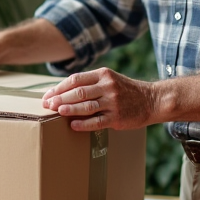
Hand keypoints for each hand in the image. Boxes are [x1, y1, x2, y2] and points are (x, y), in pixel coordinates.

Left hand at [41, 68, 158, 130]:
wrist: (151, 100)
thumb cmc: (125, 90)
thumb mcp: (109, 79)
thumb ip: (90, 83)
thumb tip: (62, 91)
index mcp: (103, 74)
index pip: (76, 79)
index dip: (59, 88)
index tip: (48, 95)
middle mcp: (107, 86)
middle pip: (78, 92)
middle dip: (60, 98)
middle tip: (48, 105)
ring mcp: (113, 102)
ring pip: (86, 106)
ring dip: (69, 109)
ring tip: (57, 112)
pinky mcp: (117, 117)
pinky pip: (97, 121)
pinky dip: (83, 124)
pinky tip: (73, 125)